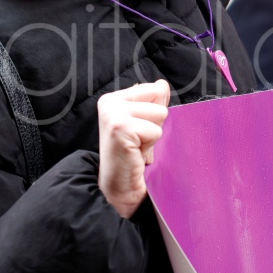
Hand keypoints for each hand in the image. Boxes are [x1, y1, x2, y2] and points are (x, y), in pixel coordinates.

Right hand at [97, 79, 171, 218]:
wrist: (120, 188)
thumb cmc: (132, 157)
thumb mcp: (145, 123)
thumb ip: (154, 102)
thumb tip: (162, 84)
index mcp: (113, 98)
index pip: (155, 88)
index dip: (155, 113)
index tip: (139, 132)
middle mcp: (109, 102)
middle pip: (159, 97)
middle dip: (156, 122)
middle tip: (139, 141)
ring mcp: (113, 113)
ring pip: (160, 113)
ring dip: (153, 134)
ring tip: (138, 147)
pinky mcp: (120, 127)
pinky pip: (156, 130)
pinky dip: (151, 145)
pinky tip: (136, 154)